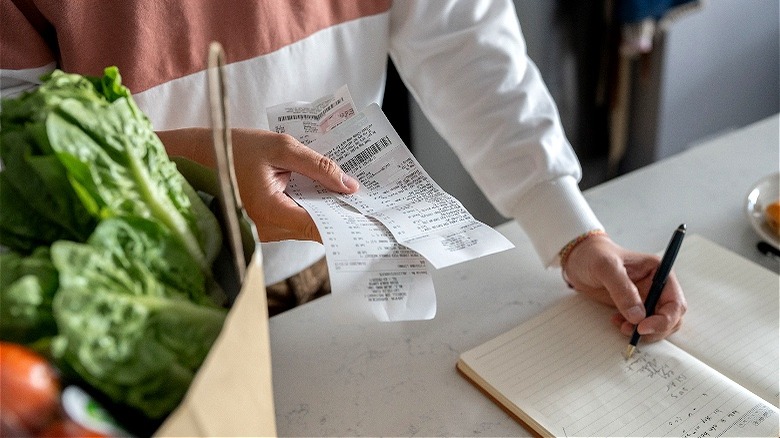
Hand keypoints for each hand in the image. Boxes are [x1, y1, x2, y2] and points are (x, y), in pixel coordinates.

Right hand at [158, 128, 358, 241]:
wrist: (191, 157)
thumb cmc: (230, 148)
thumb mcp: (278, 147)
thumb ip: (317, 166)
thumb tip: (349, 185)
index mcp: (271, 213)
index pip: (320, 226)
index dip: (345, 220)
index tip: (368, 211)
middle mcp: (268, 230)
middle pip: (316, 227)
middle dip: (339, 211)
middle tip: (365, 195)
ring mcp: (263, 231)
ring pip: (305, 224)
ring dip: (324, 207)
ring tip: (346, 187)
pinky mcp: (261, 226)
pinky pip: (292, 220)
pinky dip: (307, 206)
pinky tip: (320, 188)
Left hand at [561, 234, 686, 341]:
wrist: (579, 260)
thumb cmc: (593, 256)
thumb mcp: (605, 267)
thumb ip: (622, 289)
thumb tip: (638, 316)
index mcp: (658, 271)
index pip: (675, 302)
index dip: (664, 319)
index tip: (643, 327)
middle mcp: (657, 285)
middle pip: (671, 317)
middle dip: (655, 329)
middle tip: (632, 332)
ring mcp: (646, 297)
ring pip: (659, 324)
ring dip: (644, 332)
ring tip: (621, 326)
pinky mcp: (634, 307)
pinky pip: (642, 325)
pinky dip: (633, 329)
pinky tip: (616, 322)